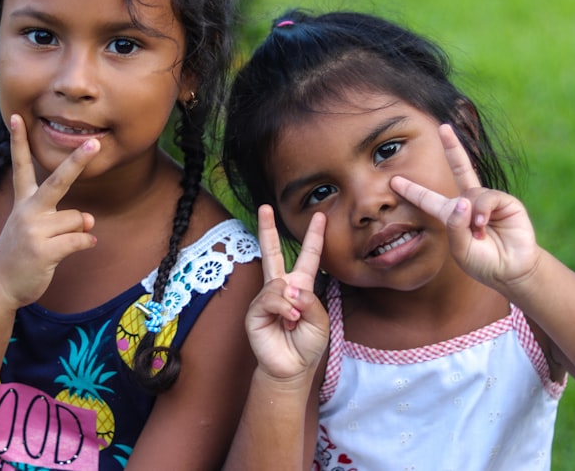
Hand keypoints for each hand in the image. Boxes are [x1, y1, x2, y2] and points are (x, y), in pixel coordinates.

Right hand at [0, 114, 98, 309]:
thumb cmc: (21, 255)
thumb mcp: (37, 231)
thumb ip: (63, 219)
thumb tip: (89, 220)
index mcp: (23, 202)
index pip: (21, 165)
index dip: (19, 141)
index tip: (18, 116)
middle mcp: (27, 211)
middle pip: (58, 180)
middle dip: (77, 160)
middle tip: (95, 142)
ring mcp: (34, 230)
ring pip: (78, 218)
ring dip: (79, 231)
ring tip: (57, 244)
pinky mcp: (44, 250)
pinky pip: (81, 239)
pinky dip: (86, 243)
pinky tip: (77, 249)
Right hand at [246, 205, 328, 379]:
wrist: (291, 368)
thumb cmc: (307, 345)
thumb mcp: (320, 320)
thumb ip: (310, 300)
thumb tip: (288, 286)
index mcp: (301, 286)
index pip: (309, 257)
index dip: (314, 237)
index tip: (320, 217)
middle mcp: (281, 288)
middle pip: (273, 253)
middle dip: (267, 230)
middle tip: (264, 207)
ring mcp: (266, 298)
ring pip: (278, 284)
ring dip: (292, 303)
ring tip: (294, 320)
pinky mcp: (255, 311)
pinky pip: (270, 299)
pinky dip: (282, 309)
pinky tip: (287, 320)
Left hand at [390, 124, 540, 289]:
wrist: (511, 271)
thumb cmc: (482, 262)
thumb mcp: (461, 249)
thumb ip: (455, 227)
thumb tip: (463, 201)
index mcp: (451, 215)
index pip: (428, 200)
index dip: (413, 190)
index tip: (394, 180)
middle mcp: (469, 202)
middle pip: (459, 168)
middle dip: (453, 147)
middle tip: (444, 127)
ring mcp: (487, 201)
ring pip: (472, 193)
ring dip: (471, 214)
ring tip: (478, 232)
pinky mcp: (506, 202)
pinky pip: (488, 198)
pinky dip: (482, 210)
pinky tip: (483, 224)